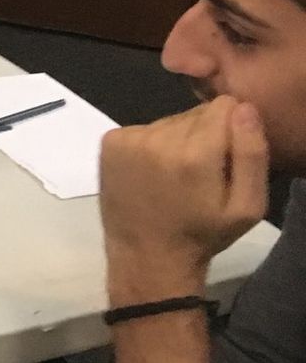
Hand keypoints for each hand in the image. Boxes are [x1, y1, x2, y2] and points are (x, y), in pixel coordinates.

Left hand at [98, 97, 266, 285]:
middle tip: (199, 172)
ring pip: (170, 120)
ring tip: (174, 176)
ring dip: (177, 140)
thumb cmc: (201, 234)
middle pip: (196, 112)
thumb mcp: (247, 207)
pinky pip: (144, 128)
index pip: (223, 105)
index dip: (231, 127)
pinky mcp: (110, 142)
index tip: (225, 154)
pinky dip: (151, 144)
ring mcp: (129, 139)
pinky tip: (151, 173)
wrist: (146, 257)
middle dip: (205, 135)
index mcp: (195, 154)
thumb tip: (243, 107)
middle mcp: (158, 138)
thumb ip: (252, 153)